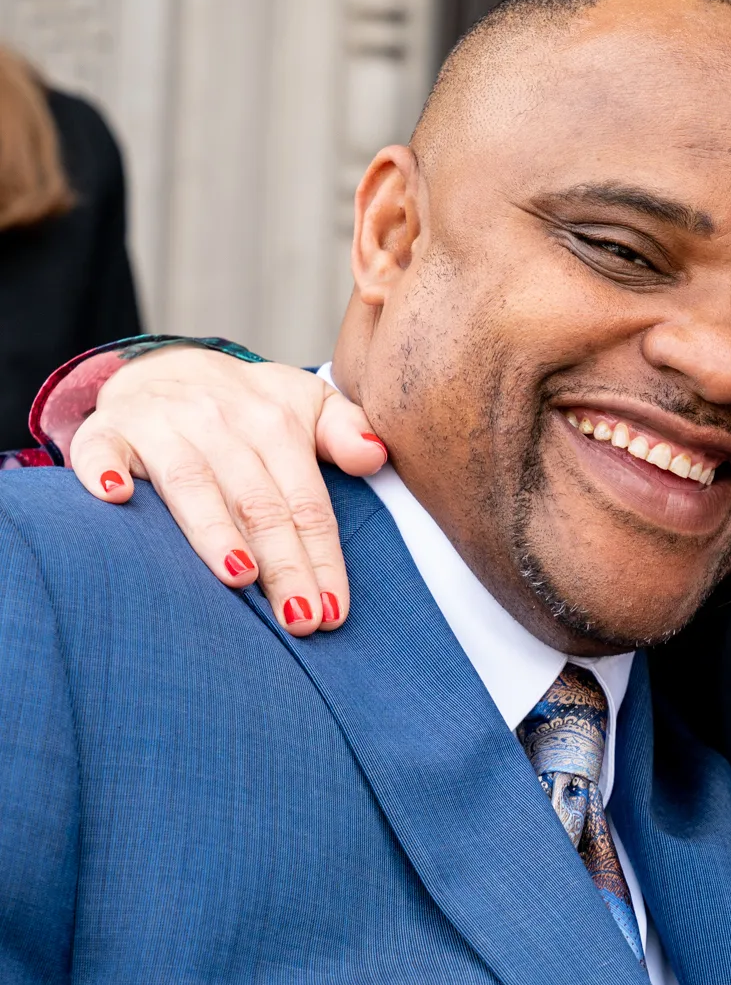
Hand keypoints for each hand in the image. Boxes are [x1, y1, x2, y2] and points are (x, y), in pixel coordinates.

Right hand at [66, 347, 385, 634]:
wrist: (169, 365)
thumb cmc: (251, 406)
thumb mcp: (308, 404)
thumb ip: (346, 432)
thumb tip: (376, 457)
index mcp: (276, 424)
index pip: (306, 503)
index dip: (322, 557)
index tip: (334, 611)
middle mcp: (221, 423)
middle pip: (258, 504)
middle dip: (283, 564)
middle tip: (300, 619)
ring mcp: (163, 425)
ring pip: (191, 483)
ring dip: (213, 531)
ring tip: (239, 576)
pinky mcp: (108, 430)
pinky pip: (101, 450)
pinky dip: (104, 471)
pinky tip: (116, 498)